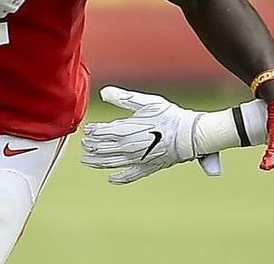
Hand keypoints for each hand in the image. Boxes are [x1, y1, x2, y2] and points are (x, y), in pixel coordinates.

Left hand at [81, 86, 213, 183]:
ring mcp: (136, 160)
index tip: (87, 130)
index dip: (93, 132)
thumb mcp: (146, 102)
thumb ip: (123, 98)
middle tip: (84, 144)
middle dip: (91, 146)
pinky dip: (118, 178)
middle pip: (103, 148)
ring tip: (87, 161)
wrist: (189, 135)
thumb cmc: (169, 116)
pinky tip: (111, 179)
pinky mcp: (146, 168)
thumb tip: (104, 93)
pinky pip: (128, 176)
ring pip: (111, 163)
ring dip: (97, 162)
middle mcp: (127, 147)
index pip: (102, 132)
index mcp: (126, 130)